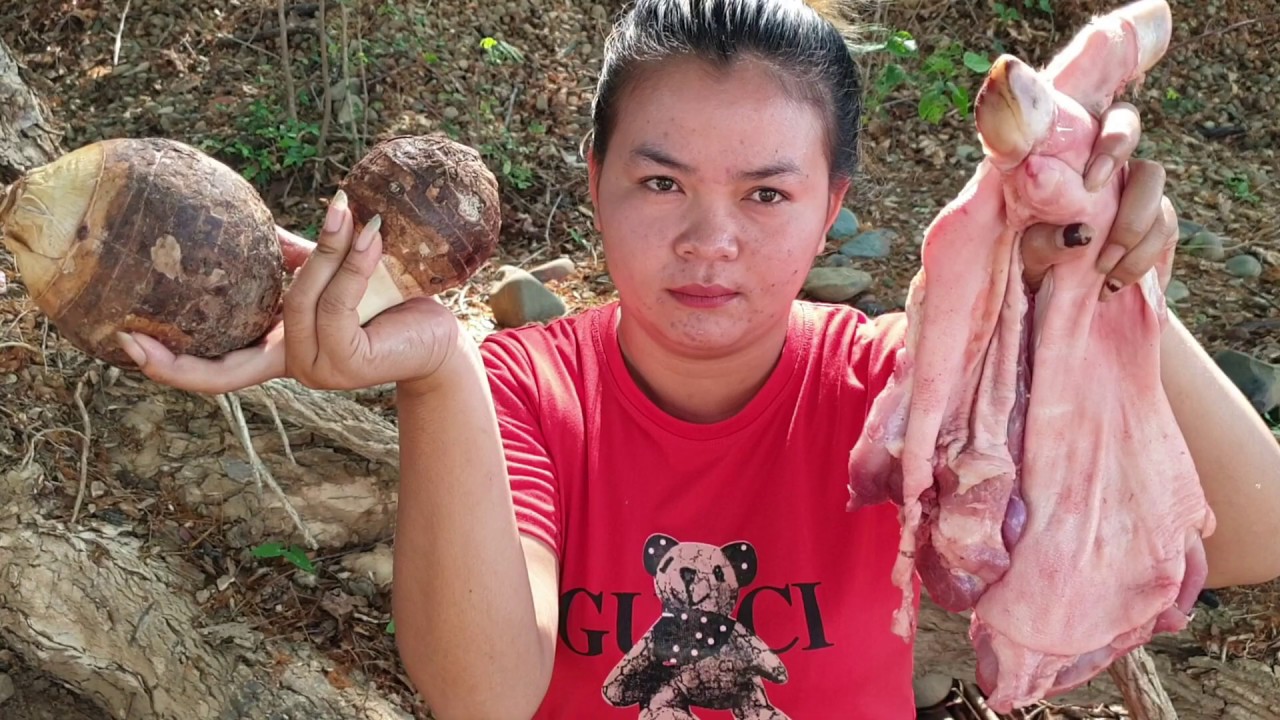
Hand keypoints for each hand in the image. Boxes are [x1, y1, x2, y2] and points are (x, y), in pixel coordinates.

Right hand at [116, 191, 464, 393]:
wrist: (440, 331)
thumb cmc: (388, 301)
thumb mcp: (328, 278)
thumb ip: (296, 262)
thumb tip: (256, 228)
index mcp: (282, 351)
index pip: (219, 372)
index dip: (173, 366)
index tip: (126, 344)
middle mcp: (296, 367)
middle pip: (232, 364)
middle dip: (181, 359)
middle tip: (136, 336)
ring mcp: (322, 370)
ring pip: (299, 304)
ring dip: (326, 253)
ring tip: (344, 210)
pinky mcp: (353, 361)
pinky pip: (337, 304)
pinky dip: (350, 263)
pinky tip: (367, 232)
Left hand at [1021, 101, 1177, 298]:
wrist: (1054, 291)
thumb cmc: (1035, 254)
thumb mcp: (1027, 250)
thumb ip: (1043, 240)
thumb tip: (1081, 234)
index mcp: (1081, 152)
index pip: (1116, 120)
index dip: (1115, 142)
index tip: (1092, 182)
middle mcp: (1116, 168)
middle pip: (1149, 166)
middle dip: (1132, 201)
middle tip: (1098, 236)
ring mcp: (1140, 195)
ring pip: (1159, 197)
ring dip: (1133, 234)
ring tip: (1102, 269)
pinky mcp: (1158, 227)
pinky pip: (1164, 232)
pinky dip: (1141, 259)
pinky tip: (1114, 281)